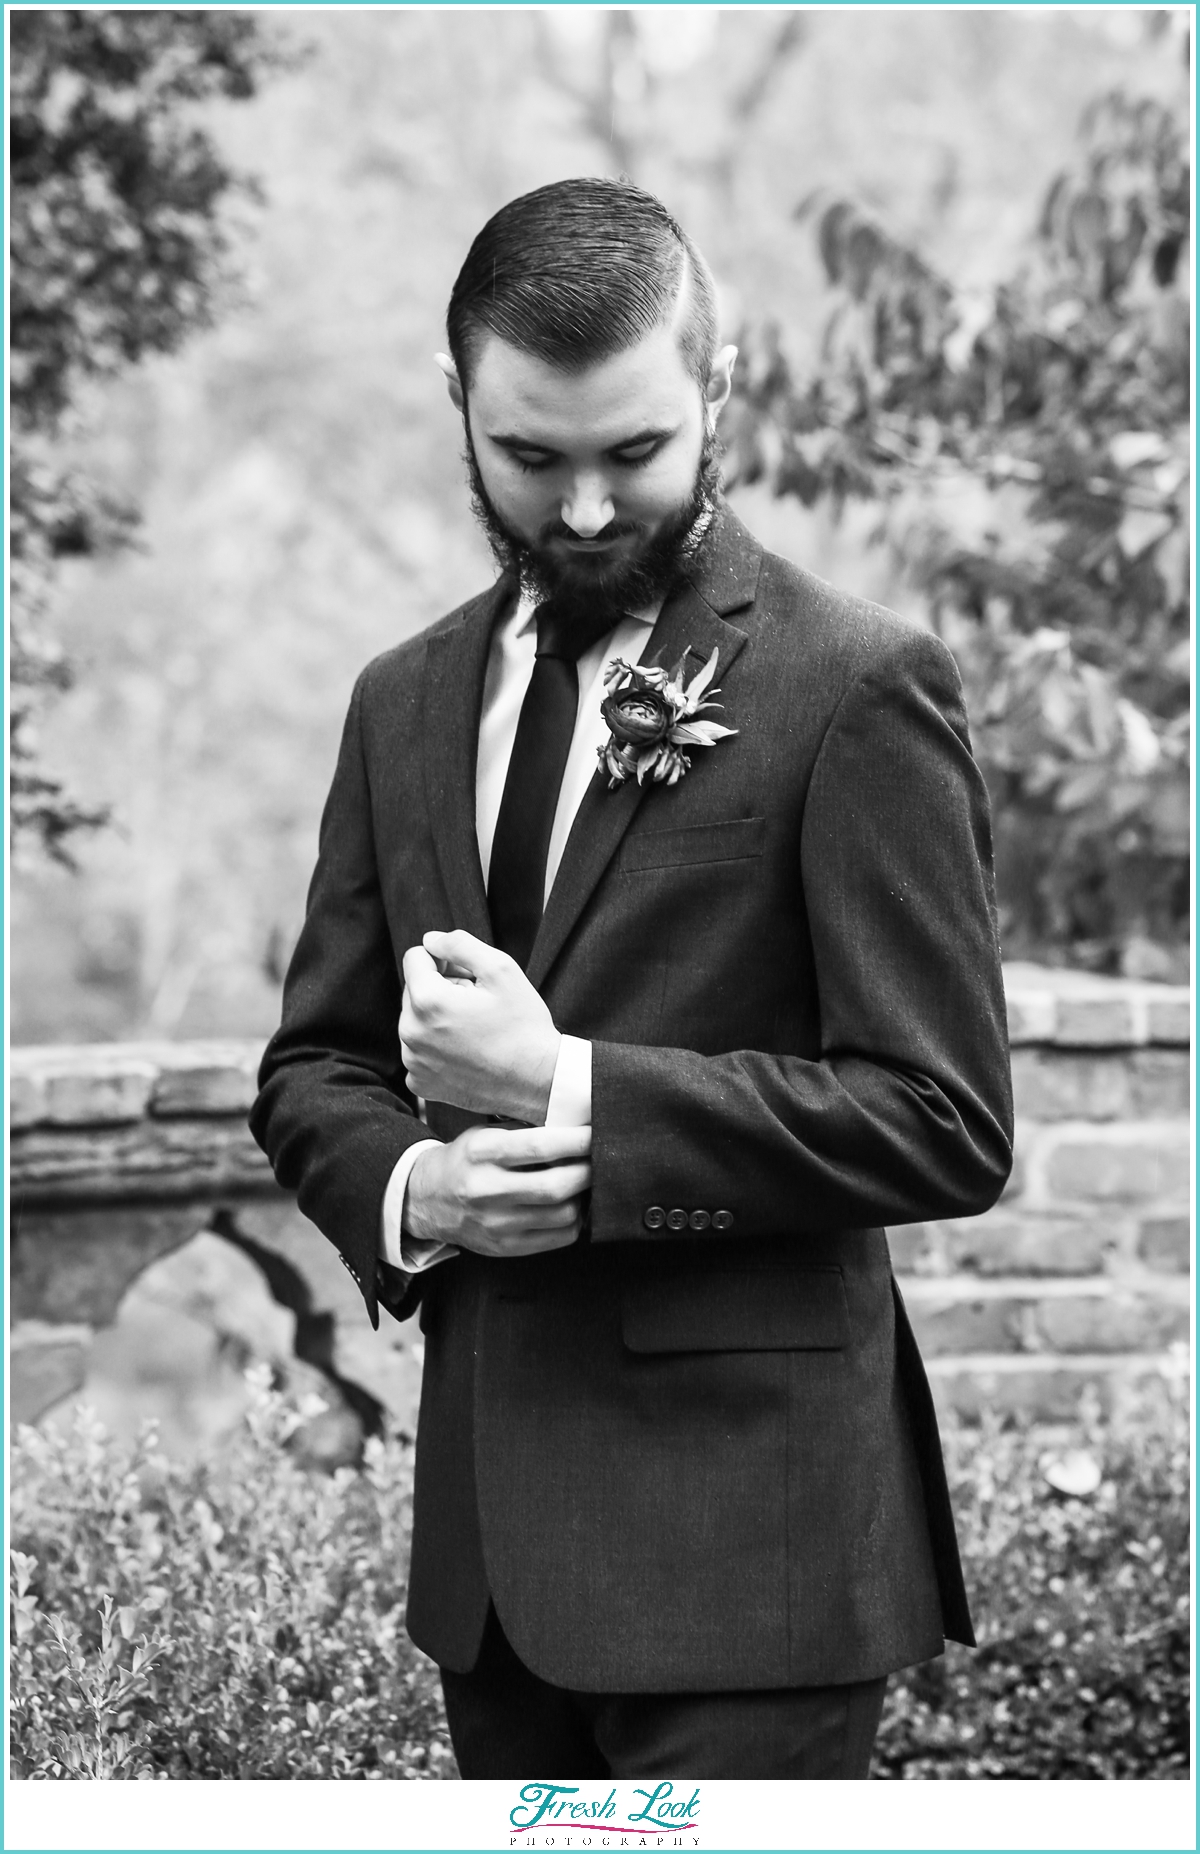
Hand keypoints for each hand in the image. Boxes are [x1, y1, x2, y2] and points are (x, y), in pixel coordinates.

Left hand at [400, 930, 560, 1122]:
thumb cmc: (523, 1025)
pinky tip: (466, 1053)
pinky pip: (419, 1052)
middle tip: (477, 1005)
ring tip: (474, 1029)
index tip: (468, 976)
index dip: (443, 959)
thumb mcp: (501, 970)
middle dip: (441, 989)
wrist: (538, 1082)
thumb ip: (460, 944)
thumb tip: (431, 940)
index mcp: (427, 1000)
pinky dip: (437, 1049)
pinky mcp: (420, 1083)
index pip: (414, 958)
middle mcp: (411, 1032)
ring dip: (438, 1019)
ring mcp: (413, 1062)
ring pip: (415, 1021)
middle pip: (413, 990)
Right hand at [402, 1124, 590, 1256]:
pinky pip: (560, 1237)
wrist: (428, 1200)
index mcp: (482, 1153)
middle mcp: (487, 1190)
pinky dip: (575, 1219)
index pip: (541, 1147)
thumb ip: (526, 1132)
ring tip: (583, 1182)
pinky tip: (571, 1204)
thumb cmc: (466, 1160)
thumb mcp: (486, 1134)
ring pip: (564, 1213)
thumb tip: (577, 1129)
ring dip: (584, 1196)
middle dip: (588, 1171)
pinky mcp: (506, 1247)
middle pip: (557, 1185)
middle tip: (600, 1159)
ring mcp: (497, 1223)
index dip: (577, 1141)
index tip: (596, 1133)